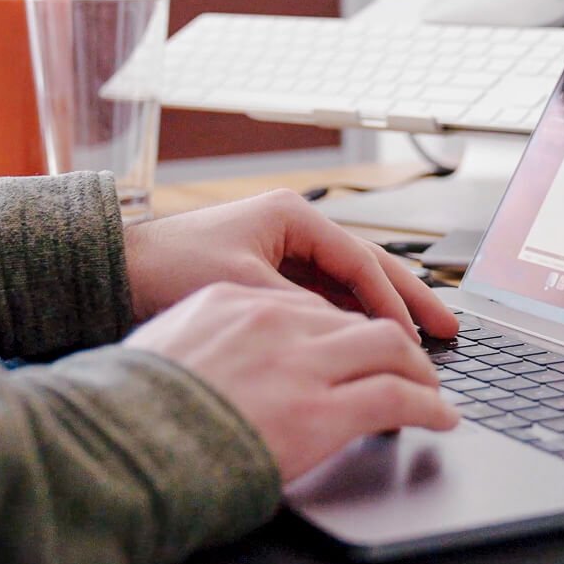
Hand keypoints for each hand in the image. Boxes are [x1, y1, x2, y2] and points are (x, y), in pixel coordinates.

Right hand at [123, 283, 458, 478]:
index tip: (359, 344)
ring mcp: (299, 363)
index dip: (344, 326)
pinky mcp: (321, 409)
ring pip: (389, 347)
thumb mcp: (163, 354)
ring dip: (418, 369)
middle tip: (414, 361)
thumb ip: (204, 349)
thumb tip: (223, 369)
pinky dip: (428, 404)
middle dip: (393, 339)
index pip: (309, 301)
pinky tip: (439, 417)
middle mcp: (271, 321)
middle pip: (356, 317)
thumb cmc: (126, 416)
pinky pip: (396, 396)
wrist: (116, 450)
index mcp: (230, 301)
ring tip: (432, 388)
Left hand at [124, 189, 456, 339]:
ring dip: (382, 313)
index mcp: (292, 218)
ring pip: (349, 286)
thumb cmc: (168, 269)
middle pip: (368, 267)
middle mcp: (293, 229)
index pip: (361, 263)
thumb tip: (348, 343)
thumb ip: (302, 313)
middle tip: (449, 329)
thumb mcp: (244, 291)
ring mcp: (283, 253)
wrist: (115, 273)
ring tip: (422, 340)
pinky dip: (349, 322)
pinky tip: (369, 345)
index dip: (392, 304)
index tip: (415, 338)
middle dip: (409, 300)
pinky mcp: (269, 278)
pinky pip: (323, 301)